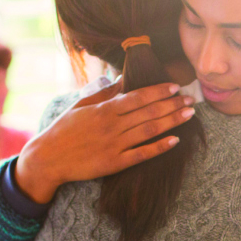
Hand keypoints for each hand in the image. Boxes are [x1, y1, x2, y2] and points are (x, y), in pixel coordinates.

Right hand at [15, 80, 196, 203]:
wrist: (48, 158)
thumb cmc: (64, 129)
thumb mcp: (82, 105)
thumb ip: (105, 93)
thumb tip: (122, 77)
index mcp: (105, 109)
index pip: (138, 96)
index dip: (159, 91)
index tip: (175, 87)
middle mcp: (112, 125)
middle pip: (149, 112)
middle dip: (173, 104)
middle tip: (191, 99)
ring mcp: (114, 145)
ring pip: (149, 130)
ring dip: (172, 121)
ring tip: (189, 114)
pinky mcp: (114, 163)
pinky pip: (142, 154)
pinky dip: (159, 148)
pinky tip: (175, 141)